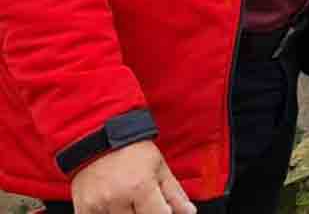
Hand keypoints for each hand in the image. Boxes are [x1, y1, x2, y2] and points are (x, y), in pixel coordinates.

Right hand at [71, 140, 194, 213]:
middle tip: (143, 202)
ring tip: (129, 202)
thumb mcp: (159, 167)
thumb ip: (174, 193)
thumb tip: (189, 212)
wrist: (98, 138)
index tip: (162, 209)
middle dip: (145, 213)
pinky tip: (113, 207)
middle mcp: (117, 198)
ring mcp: (97, 206)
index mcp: (140, 187)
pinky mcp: (83, 209)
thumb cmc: (132, 151)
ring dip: (127, 213)